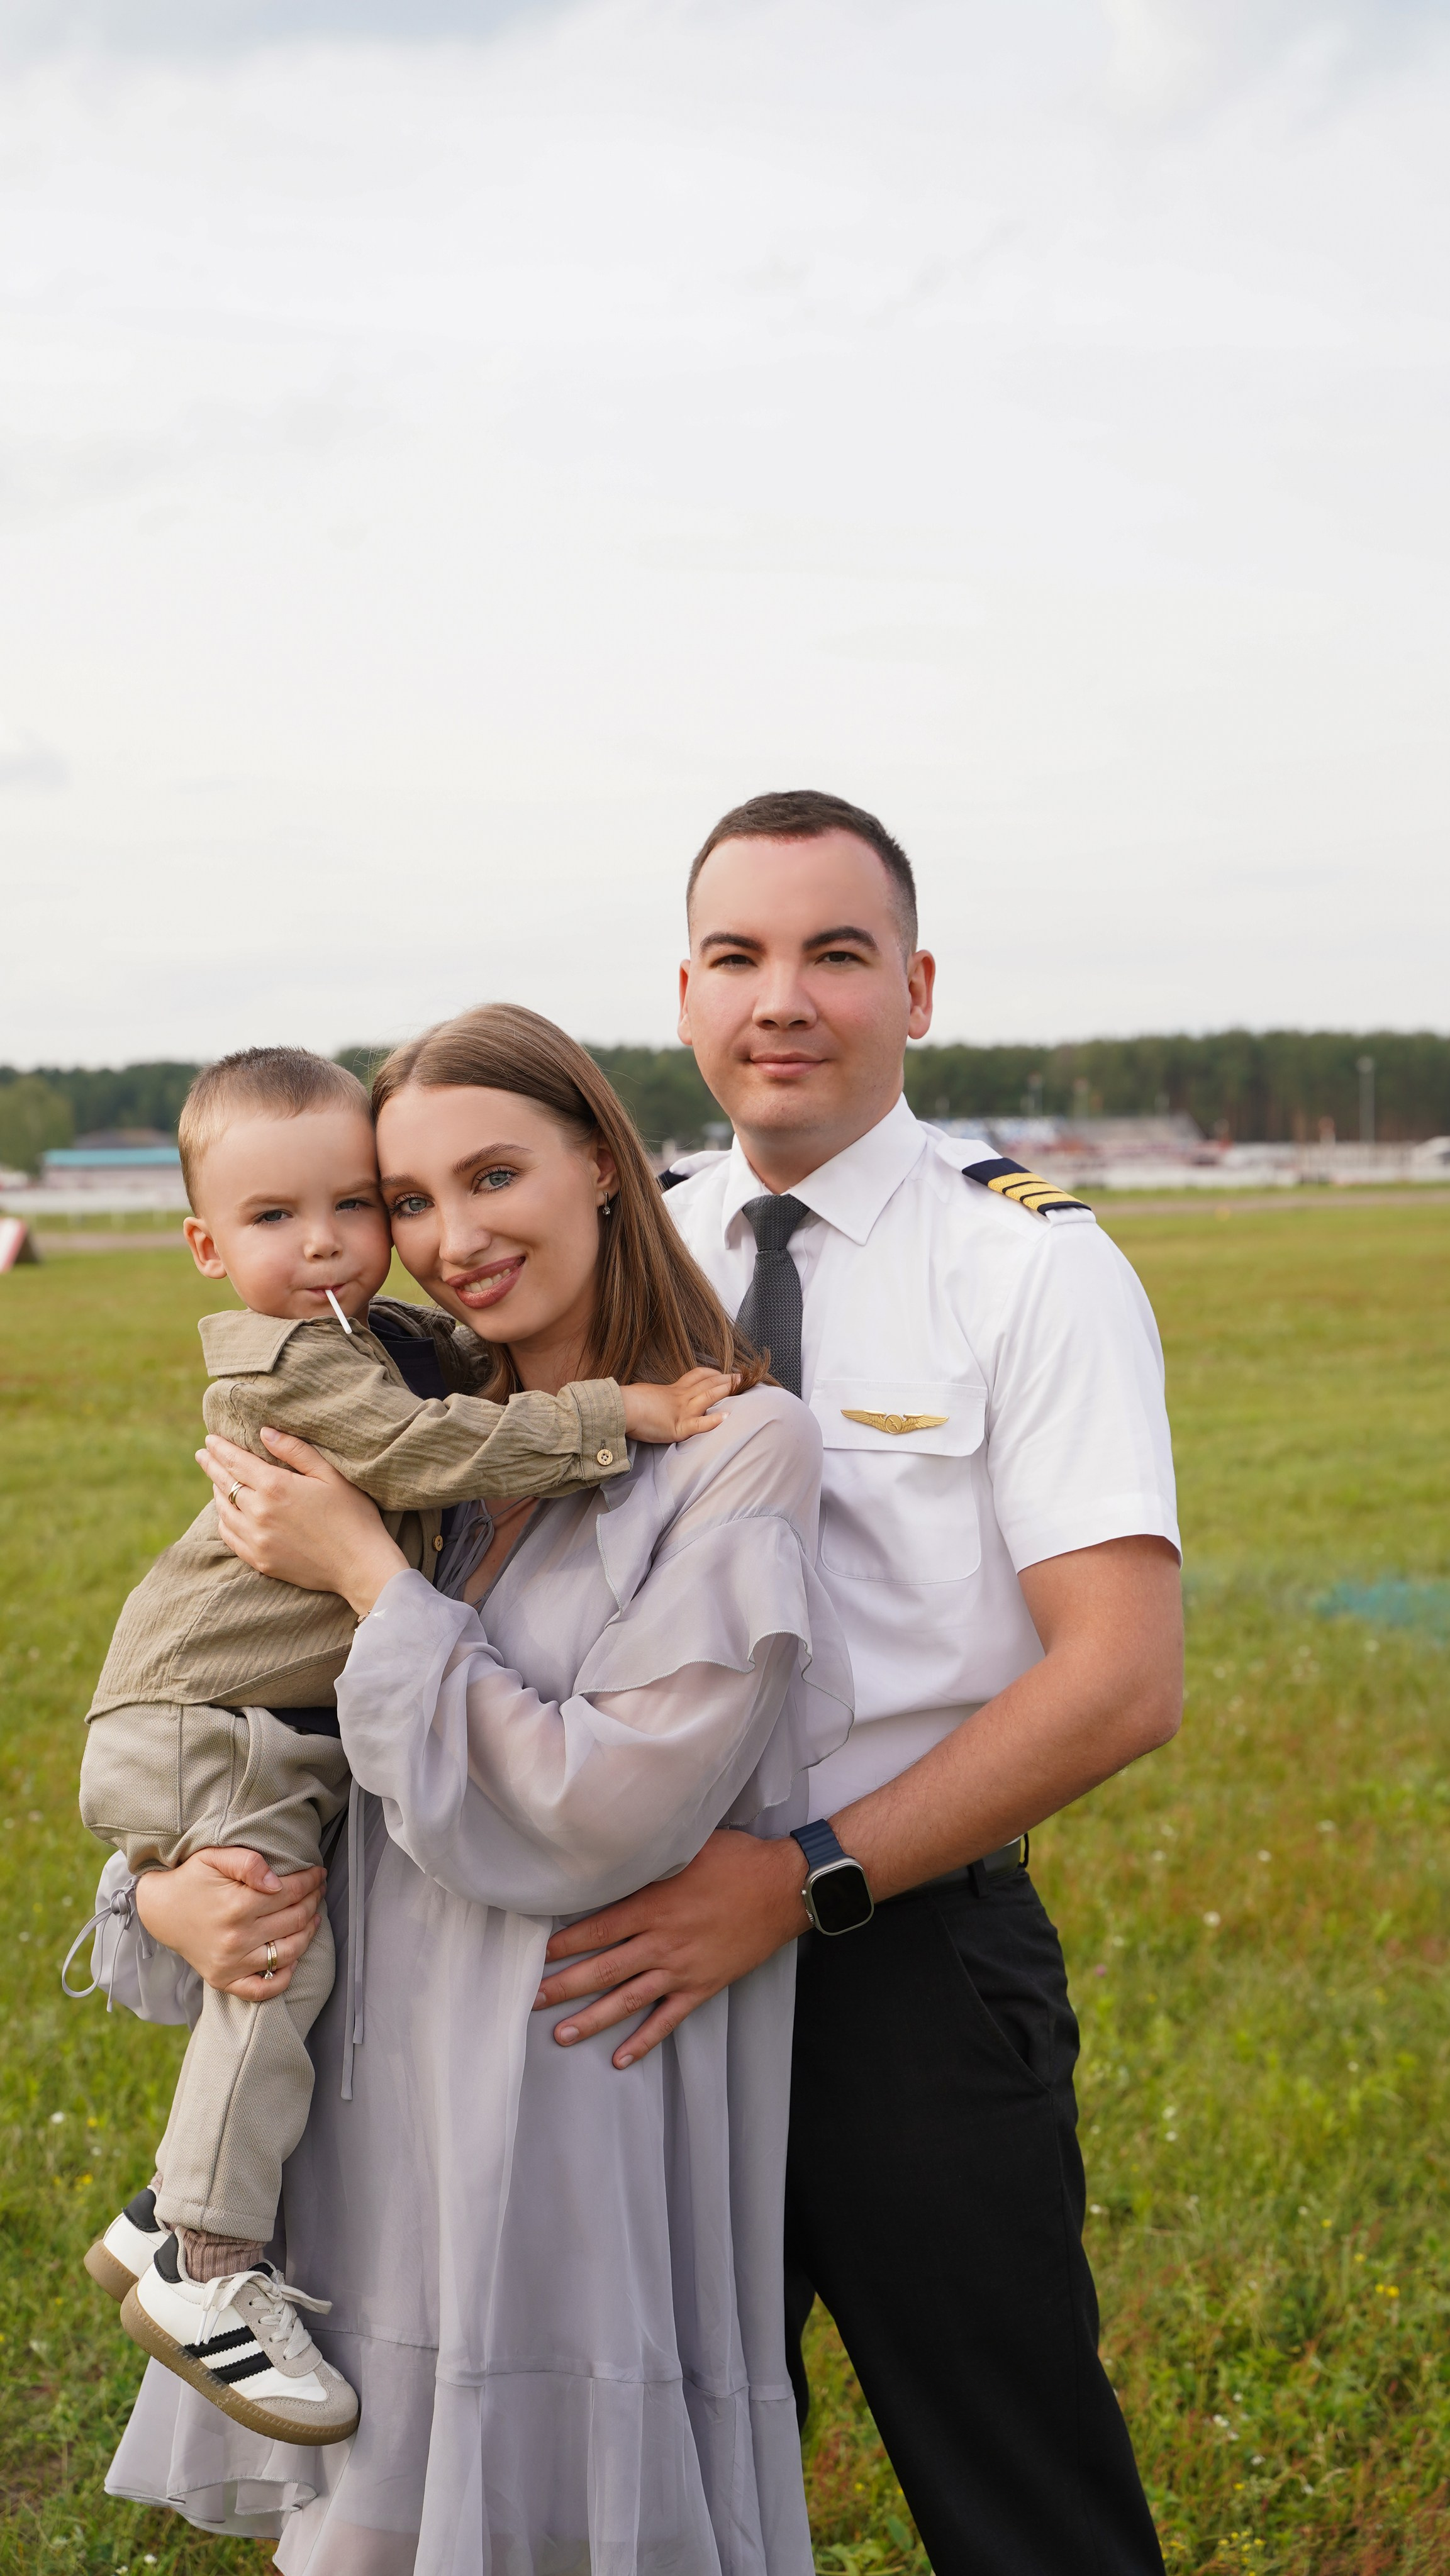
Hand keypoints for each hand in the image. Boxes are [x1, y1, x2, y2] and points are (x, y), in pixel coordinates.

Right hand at [134, 1846, 325, 2000]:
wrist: (160, 1909)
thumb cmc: (192, 1879)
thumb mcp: (215, 1858)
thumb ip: (248, 1863)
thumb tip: (277, 1882)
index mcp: (237, 1906)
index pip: (290, 1892)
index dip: (310, 1881)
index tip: (318, 1874)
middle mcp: (236, 1939)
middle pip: (294, 1920)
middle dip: (313, 1901)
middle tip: (318, 1890)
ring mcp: (231, 1964)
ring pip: (288, 1953)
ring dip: (308, 1934)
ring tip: (313, 1917)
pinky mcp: (223, 1980)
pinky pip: (262, 1990)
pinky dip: (283, 1978)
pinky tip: (293, 1959)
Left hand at [197, 1428, 406, 1617]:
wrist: (359, 1565)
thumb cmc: (352, 1514)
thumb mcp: (329, 1474)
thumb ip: (295, 1451)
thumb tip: (264, 1432)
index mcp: (275, 1486)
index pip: (236, 1461)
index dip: (220, 1449)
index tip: (210, 1439)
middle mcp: (258, 1512)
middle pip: (225, 1483)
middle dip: (212, 1465)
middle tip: (202, 1454)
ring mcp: (256, 1539)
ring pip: (223, 1511)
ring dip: (217, 1492)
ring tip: (216, 1481)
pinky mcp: (259, 1560)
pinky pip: (230, 1537)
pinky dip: (224, 1521)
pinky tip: (226, 1514)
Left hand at [533, 1828, 808, 2066]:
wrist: (784, 1889)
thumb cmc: (737, 1860)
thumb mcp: (688, 1848)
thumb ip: (650, 1860)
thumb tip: (615, 1856)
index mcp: (654, 1905)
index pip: (597, 1929)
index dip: (565, 1944)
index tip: (538, 1955)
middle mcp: (662, 1942)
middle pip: (603, 1969)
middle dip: (563, 1986)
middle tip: (532, 2000)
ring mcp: (682, 1969)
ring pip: (627, 2000)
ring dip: (591, 2019)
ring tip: (561, 2034)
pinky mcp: (703, 1987)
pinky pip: (668, 2020)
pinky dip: (644, 2041)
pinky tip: (620, 2058)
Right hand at [620, 1367, 737, 1445]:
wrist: (622, 1408)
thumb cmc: (628, 1401)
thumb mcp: (645, 1393)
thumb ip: (654, 1397)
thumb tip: (650, 1399)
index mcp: (672, 1390)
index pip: (696, 1376)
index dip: (711, 1373)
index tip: (721, 1371)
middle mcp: (681, 1398)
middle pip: (708, 1384)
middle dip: (726, 1379)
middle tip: (741, 1376)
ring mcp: (681, 1412)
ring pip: (709, 1397)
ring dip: (726, 1391)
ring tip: (741, 1386)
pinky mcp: (679, 1428)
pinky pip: (700, 1424)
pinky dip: (714, 1421)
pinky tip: (727, 1417)